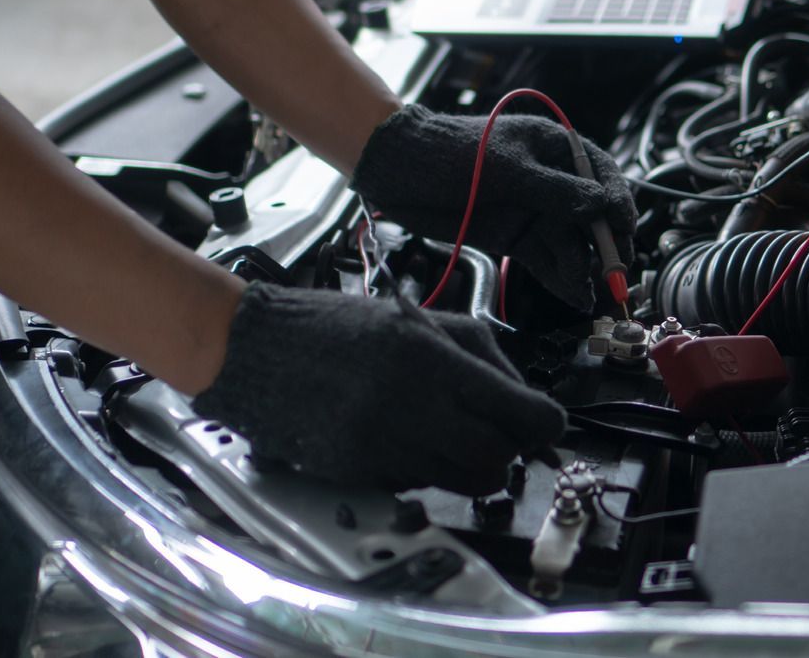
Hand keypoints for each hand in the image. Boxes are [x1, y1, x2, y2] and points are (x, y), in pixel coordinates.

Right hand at [191, 281, 565, 493]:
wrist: (259, 350)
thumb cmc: (342, 329)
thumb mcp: (423, 322)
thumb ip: (485, 360)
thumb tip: (531, 405)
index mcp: (433, 359)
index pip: (521, 412)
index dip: (546, 425)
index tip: (549, 425)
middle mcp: (411, 406)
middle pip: (499, 457)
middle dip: (510, 449)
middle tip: (501, 432)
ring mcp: (383, 446)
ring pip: (466, 481)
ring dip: (474, 464)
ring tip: (454, 435)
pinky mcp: (359, 473)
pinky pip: (421, 485)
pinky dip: (429, 470)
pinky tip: (408, 440)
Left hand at [352, 105, 636, 308]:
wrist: (395, 170)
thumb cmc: (449, 151)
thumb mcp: (506, 168)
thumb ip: (554, 190)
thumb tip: (601, 206)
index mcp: (554, 148)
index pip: (600, 174)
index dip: (617, 202)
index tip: (624, 228)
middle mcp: (550, 181)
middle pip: (591, 215)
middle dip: (606, 245)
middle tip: (616, 275)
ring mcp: (532, 211)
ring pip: (570, 243)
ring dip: (584, 269)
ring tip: (593, 295)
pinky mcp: (513, 237)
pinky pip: (545, 260)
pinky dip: (561, 278)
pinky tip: (575, 296)